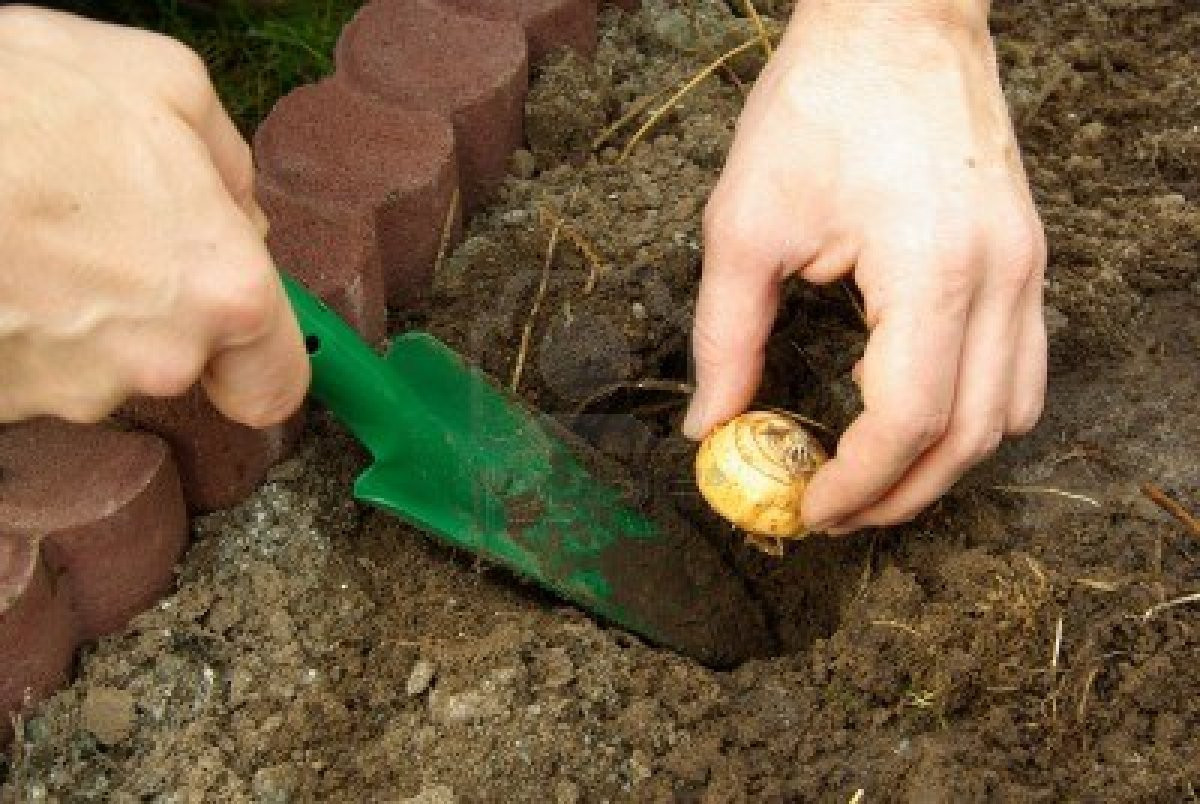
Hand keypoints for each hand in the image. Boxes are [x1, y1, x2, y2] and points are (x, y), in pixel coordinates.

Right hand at [0, 6, 306, 425]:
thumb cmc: (17, 109)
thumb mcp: (160, 84)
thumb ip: (228, 160)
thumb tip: (239, 210)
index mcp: (223, 291)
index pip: (276, 386)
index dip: (258, 361)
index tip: (241, 340)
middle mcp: (159, 358)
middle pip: (183, 358)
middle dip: (157, 304)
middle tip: (103, 231)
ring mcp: (73, 389)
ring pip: (104, 362)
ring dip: (83, 308)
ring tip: (34, 230)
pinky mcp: (6, 399)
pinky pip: (37, 365)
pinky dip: (25, 320)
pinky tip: (5, 262)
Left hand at [683, 0, 1045, 531]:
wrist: (896, 19)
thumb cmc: (819, 103)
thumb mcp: (746, 225)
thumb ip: (727, 338)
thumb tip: (711, 425)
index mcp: (932, 270)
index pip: (908, 421)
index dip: (857, 484)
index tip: (806, 510)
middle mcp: (1000, 277)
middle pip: (970, 437)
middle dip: (900, 495)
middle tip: (834, 513)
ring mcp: (1026, 266)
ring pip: (1007, 412)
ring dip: (941, 462)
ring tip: (870, 477)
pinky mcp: (1025, 255)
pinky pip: (1019, 366)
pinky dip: (970, 412)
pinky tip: (912, 412)